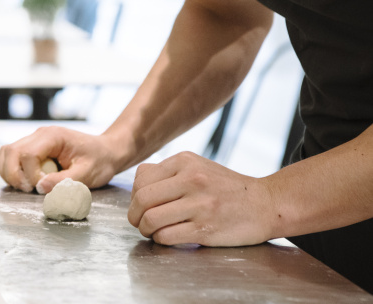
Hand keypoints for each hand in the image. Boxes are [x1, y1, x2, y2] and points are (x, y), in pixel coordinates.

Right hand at [0, 126, 119, 193]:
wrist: (106, 151)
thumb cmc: (100, 161)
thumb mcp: (87, 174)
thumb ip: (64, 181)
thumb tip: (40, 187)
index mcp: (53, 136)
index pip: (28, 154)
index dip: (31, 175)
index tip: (44, 188)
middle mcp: (39, 134)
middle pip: (11, 151)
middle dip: (14, 174)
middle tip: (29, 190)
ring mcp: (34, 139)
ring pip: (7, 152)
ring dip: (10, 172)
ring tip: (27, 186)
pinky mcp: (33, 148)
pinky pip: (12, 157)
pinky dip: (13, 170)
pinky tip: (27, 181)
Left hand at [128, 151, 275, 246]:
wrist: (266, 204)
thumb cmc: (227, 187)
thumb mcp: (197, 166)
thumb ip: (168, 172)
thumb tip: (137, 185)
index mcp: (185, 161)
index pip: (141, 178)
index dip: (133, 196)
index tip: (139, 205)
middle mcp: (191, 180)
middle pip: (142, 199)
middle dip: (134, 215)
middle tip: (138, 222)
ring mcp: (199, 205)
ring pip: (151, 219)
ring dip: (145, 229)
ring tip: (151, 231)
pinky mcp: (205, 229)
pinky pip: (167, 236)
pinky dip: (159, 239)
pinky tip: (166, 237)